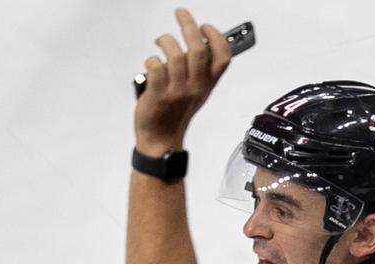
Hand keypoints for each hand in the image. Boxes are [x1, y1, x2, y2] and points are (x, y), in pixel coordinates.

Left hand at [135, 9, 231, 154]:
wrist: (162, 138)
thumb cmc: (177, 113)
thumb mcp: (198, 92)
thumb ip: (200, 70)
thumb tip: (198, 41)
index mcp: (208, 84)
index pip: (223, 57)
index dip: (216, 37)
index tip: (205, 27)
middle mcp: (195, 87)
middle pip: (198, 50)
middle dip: (189, 26)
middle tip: (181, 14)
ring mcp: (177, 91)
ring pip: (174, 56)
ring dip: (165, 41)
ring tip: (161, 41)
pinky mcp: (158, 94)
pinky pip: (155, 67)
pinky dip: (151, 60)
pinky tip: (151, 63)